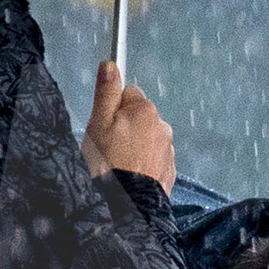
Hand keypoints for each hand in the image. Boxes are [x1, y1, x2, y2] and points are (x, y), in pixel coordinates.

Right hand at [83, 62, 174, 194]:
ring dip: (135, 145)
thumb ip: (107, 91)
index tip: (104, 125)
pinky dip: (143, 163)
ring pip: (147, 138)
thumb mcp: (98, 123)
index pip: (128, 94)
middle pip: (139, 116)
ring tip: (119, 163)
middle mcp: (163, 126)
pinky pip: (154, 158)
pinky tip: (130, 174)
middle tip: (108, 146)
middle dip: (125, 126)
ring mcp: (169, 149)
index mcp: (145, 110)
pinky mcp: (170, 170)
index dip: (112, 108)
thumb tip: (110, 64)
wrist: (126, 203)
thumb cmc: (107, 163)